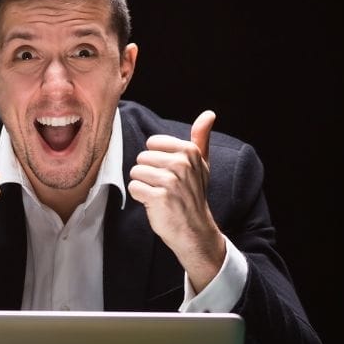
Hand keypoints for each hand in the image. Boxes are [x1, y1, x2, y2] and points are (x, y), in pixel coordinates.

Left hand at [128, 110, 225, 291]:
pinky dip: (140, 197)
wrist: (194, 230)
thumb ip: (201, 138)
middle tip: (165, 188)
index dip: (156, 160)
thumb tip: (209, 114)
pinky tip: (154, 204)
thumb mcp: (201, 164)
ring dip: (144, 186)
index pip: (152, 144)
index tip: (170, 173)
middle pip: (142, 158)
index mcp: (189, 152)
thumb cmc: (194, 195)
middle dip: (148, 174)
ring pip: (136, 172)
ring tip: (160, 195)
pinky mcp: (159, 197)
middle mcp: (181, 164)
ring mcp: (171, 181)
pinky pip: (134, 188)